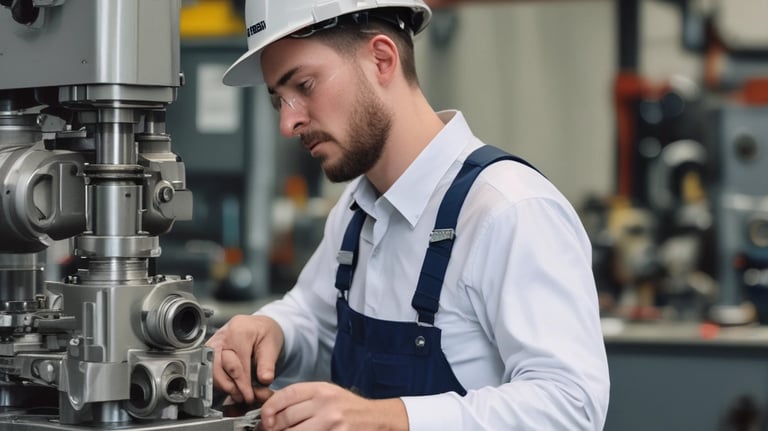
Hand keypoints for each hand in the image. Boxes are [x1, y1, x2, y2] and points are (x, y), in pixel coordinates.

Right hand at [206, 314, 283, 404]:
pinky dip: (218, 380)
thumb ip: (268, 364)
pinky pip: (208, 368)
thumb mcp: (272, 345)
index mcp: (239, 332)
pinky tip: (229, 386)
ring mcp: (214, 341)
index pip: (236, 364)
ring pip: (210, 370)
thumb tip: (264, 380)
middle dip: (230, 387)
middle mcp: (223, 336)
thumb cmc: (265, 333)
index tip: (249, 396)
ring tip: (237, 394)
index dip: (242, 384)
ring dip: (222, 385)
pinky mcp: (209, 348)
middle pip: (219, 368)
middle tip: (242, 397)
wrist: (259, 325)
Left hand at [258, 382, 408, 430]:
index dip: (269, 409)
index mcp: (320, 389)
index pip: (285, 396)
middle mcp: (325, 404)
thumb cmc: (349, 408)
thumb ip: (303, 399)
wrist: (377, 419)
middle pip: (285, 418)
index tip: (265, 420)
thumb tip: (272, 413)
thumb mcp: (327, 394)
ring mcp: (331, 422)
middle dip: (273, 428)